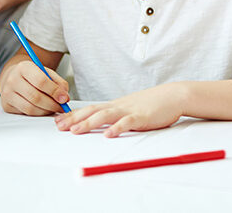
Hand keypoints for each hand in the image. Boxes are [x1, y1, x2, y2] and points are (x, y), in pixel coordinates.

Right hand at [0, 57, 69, 115]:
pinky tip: (44, 109)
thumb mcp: (46, 72)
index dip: (54, 91)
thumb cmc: (32, 75)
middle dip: (52, 104)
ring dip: (46, 111)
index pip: (41, 81)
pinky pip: (26, 113)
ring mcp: (7, 94)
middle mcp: (12, 80)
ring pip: (31, 108)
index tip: (65, 98)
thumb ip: (58, 82)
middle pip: (36, 97)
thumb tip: (64, 97)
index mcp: (23, 67)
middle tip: (62, 107)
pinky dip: (38, 113)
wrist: (13, 76)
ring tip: (54, 108)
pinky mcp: (6, 106)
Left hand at [55, 83, 184, 136]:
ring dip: (89, 123)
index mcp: (116, 105)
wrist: (173, 95)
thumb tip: (103, 124)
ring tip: (76, 130)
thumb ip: (117, 115)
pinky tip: (108, 135)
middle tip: (59, 126)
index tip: (58, 121)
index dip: (74, 115)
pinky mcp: (142, 117)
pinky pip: (127, 123)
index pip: (91, 109)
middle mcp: (119, 106)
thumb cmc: (153, 104)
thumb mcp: (131, 108)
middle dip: (75, 119)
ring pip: (106, 115)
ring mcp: (130, 110)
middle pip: (93, 111)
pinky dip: (117, 128)